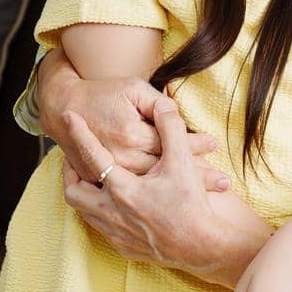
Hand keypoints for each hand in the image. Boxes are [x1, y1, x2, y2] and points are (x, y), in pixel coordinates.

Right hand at [39, 48, 225, 186]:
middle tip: (226, 184)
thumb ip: (158, 102)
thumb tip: (180, 111)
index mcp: (131, 136)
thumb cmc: (103, 94)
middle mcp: (122, 159)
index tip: (217, 146)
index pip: (173, 143)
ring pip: (154, 188)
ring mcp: (110, 176)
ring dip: (181, 193)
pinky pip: (133, 195)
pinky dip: (154, 199)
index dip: (197, 144)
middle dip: (198, 178)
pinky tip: (173, 203)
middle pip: (168, 172)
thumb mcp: (134, 88)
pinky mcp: (101, 183)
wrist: (65, 106)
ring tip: (206, 195)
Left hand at [59, 100, 266, 282]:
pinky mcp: (125, 247)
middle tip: (74, 159)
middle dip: (70, 173)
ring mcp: (116, 233)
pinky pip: (101, 229)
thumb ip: (171, 129)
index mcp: (123, 189)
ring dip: (84, 193)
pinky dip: (99, 213)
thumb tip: (163, 105)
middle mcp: (112, 213)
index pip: (93, 156)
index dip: (80, 134)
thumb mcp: (183, 161)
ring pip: (85, 213)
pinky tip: (112, 205)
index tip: (69, 118)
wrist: (203, 247)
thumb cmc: (192, 204)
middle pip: (74, 193)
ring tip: (91, 179)